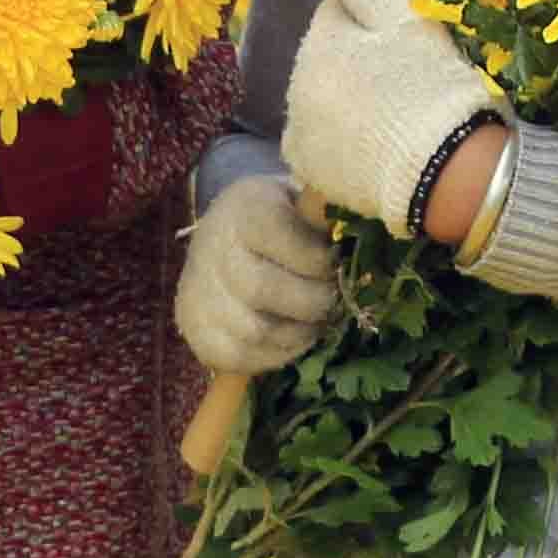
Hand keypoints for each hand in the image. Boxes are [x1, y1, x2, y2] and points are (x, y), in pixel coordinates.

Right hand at [176, 169, 339, 373]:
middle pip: (264, 290)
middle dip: (313, 303)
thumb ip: (327, 217)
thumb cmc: (279, 217)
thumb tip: (363, 237)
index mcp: (244, 208)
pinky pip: (239, 357)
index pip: (282, 235)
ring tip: (316, 321)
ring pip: (255, 331)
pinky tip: (291, 338)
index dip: (318, 259)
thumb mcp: (301, 200)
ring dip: (299, 334)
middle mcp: (212, 248)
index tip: (336, 264)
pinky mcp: (194, 328)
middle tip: (334, 301)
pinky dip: (275, 356)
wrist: (223, 234)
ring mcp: (198, 291)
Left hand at [280, 0, 498, 236]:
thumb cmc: (430, 86)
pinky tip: (380, 148)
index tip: (410, 48)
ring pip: (327, 99)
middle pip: (329, 58)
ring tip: (401, 119)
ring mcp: (300, 134)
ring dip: (353, 102)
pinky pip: (323, 143)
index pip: (338, 13)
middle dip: (361, 63)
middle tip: (411, 85)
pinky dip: (345, 141)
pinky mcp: (311, 173)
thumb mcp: (401, 16)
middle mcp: (295, 87)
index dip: (377, 24)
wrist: (445, 173)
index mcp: (317, 44)